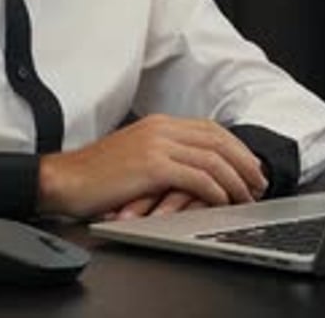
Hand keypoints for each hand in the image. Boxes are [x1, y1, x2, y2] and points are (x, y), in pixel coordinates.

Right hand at [38, 115, 267, 218]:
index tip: (249, 164)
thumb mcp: (135, 154)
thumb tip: (196, 168)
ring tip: (246, 195)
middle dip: (243, 160)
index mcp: (158, 123)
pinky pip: (195, 176)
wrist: (65, 178)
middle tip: (258, 181)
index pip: (209, 128)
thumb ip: (164, 153)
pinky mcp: (152, 166)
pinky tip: (222, 200)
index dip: (234, 146)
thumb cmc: (98, 174)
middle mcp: (160, 128)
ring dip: (235, 178)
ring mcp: (156, 144)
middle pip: (216, 139)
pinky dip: (215, 189)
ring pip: (211, 157)